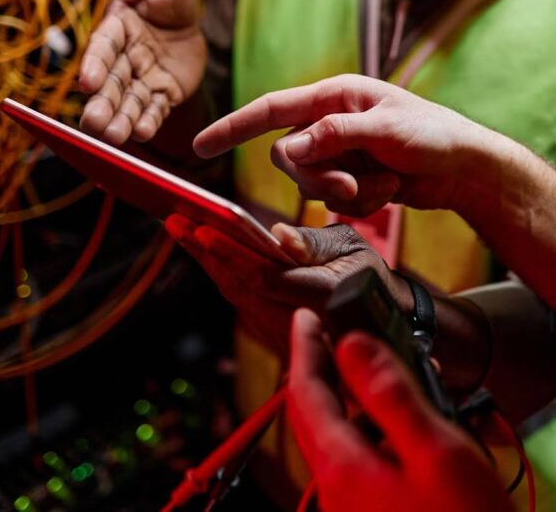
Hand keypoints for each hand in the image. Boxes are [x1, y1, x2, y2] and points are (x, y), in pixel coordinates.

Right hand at [79, 0, 206, 145]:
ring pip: (128, 101)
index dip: (94, 64)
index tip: (87, 83)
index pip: (102, 47)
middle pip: (110, 82)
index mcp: (117, 28)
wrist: (191, 22)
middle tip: (92, 125)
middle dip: (102, 103)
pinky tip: (141, 134)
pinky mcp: (163, 93)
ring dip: (119, 119)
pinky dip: (148, 121)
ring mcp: (142, 78)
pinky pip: (154, 109)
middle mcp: (124, 57)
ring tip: (112, 138)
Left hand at [164, 216, 409, 353]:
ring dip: (205, 262)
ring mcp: (281, 333)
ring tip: (180, 227)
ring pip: (235, 295)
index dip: (230, 253)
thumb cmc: (368, 277)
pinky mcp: (273, 334)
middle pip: (238, 286)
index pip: (264, 276)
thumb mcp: (353, 248)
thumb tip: (279, 236)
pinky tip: (202, 250)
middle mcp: (295, 321)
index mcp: (319, 296)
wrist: (381, 324)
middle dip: (204, 253)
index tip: (201, 230)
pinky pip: (241, 300)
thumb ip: (315, 242)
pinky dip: (220, 274)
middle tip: (174, 220)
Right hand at [192, 74, 507, 216]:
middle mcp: (332, 123)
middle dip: (317, 179)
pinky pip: (336, 201)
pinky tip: (392, 191)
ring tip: (385, 185)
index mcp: (334, 97)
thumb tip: (290, 147)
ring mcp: (342, 153)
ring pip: (311, 184)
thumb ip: (335, 136)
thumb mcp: (385, 130)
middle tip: (352, 187)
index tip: (200, 147)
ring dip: (348, 193)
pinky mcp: (354, 178)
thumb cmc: (434, 136)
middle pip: (289, 158)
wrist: (465, 168)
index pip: (271, 110)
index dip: (234, 128)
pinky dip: (363, 203)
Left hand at [287, 309, 511, 511]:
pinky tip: (410, 421)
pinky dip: (378, 428)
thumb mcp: (437, 451)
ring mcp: (356, 505)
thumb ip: (391, 395)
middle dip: (326, 369)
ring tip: (389, 369)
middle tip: (338, 331)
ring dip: (358, 399)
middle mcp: (339, 488)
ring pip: (342, 438)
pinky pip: (364, 459)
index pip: (306, 394)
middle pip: (317, 415)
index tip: (304, 315)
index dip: (305, 349)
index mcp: (343, 467)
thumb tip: (352, 346)